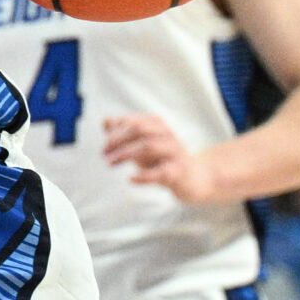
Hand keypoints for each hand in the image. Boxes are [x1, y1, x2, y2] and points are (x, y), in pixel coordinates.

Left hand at [103, 113, 218, 202]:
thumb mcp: (141, 145)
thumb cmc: (163, 160)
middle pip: (140, 130)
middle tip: (104, 155)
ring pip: (149, 146)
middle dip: (118, 141)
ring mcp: (175, 152)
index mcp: (158, 125)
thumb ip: (123, 133)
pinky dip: (144, 175)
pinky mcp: (179, 172)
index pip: (133, 121)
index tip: (105, 147)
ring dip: (125, 154)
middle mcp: (168, 135)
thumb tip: (106, 121)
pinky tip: (131, 178)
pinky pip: (162, 172)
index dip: (115, 132)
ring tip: (110, 163)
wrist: (195, 179)